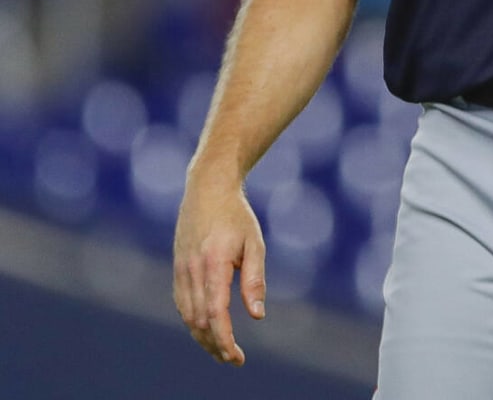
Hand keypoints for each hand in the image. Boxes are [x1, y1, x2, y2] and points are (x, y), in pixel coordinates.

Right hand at [173, 175, 266, 365]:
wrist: (206, 190)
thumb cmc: (237, 216)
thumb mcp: (254, 243)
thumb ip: (255, 279)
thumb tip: (257, 316)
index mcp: (213, 264)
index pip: (215, 313)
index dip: (224, 339)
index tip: (236, 358)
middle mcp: (192, 271)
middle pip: (199, 321)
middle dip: (214, 345)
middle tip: (233, 359)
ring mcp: (180, 271)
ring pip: (187, 316)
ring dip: (202, 338)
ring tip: (222, 351)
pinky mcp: (176, 270)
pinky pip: (182, 304)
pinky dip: (193, 322)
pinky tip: (206, 330)